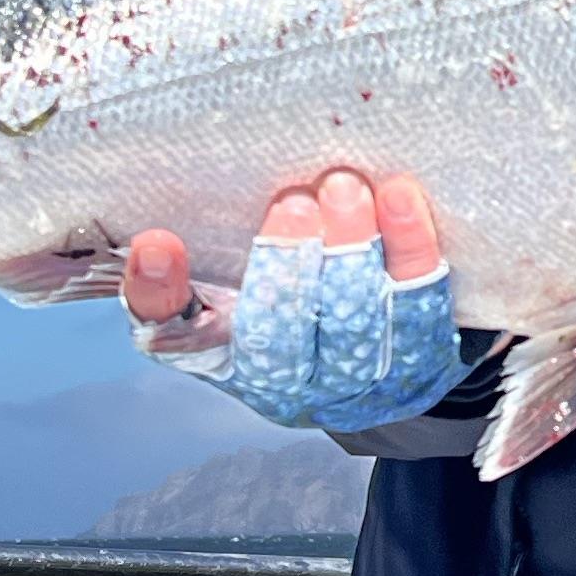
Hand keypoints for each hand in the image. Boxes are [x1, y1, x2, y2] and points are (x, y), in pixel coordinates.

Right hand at [123, 168, 466, 430]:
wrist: (387, 346)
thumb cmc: (293, 296)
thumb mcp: (232, 280)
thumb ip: (195, 260)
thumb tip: (154, 240)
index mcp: (222, 358)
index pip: (174, 335)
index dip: (159, 293)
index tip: (155, 243)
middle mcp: (284, 387)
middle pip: (279, 339)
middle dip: (287, 265)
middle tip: (295, 201)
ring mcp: (355, 387)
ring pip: (352, 327)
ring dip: (350, 252)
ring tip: (346, 188)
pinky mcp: (419, 370)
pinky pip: (421, 313)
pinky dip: (412, 252)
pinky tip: (401, 199)